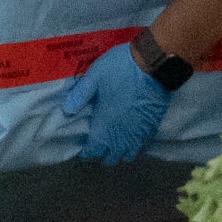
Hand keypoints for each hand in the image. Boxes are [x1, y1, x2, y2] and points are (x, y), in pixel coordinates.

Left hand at [62, 39, 173, 163]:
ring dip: (120, 152)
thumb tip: (67, 110)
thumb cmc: (121, 69)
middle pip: (112, 157)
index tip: (82, 149)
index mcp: (105, 126)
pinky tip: (132, 137)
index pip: (93, 151)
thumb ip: (80, 95)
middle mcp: (123, 136)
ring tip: (115, 144)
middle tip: (97, 145)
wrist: (155, 63)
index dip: (86, 152)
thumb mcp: (94, 77)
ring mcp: (140, 133)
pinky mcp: (153, 126)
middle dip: (103, 154)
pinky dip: (135, 145)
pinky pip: (143, 145)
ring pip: (129, 154)